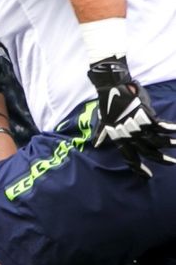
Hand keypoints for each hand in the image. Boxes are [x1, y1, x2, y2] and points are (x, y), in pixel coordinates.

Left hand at [88, 56, 175, 177]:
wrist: (111, 88)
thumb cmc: (108, 103)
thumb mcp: (104, 122)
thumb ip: (102, 134)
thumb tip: (95, 144)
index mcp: (119, 138)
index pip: (130, 158)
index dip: (138, 169)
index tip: (148, 177)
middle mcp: (129, 136)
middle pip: (147, 153)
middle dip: (161, 160)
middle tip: (172, 164)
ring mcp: (137, 127)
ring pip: (157, 142)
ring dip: (169, 144)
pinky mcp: (145, 116)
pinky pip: (161, 127)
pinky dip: (171, 129)